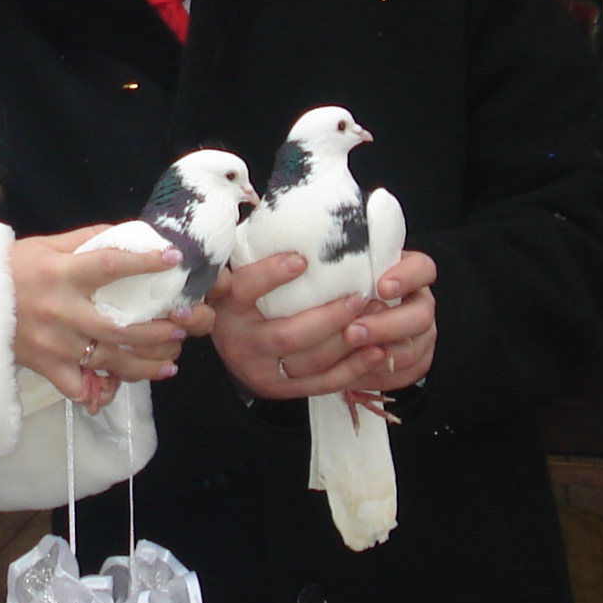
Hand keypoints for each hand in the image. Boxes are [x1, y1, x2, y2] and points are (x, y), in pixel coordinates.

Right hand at [10, 225, 188, 406]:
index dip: (143, 262)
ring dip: (144, 365)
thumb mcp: (48, 245)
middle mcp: (61, 310)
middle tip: (181, 327)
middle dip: (156, 330)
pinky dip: (100, 391)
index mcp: (62, 273)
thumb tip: (133, 235)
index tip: (172, 260)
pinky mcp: (45, 367)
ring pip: (108, 361)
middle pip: (118, 326)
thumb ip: (90, 239)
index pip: (109, 265)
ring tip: (170, 363)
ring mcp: (54, 343)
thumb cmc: (11, 268)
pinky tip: (119, 387)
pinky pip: (79, 387)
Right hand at [209, 250, 438, 401]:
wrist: (230, 344)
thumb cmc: (246, 295)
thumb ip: (257, 251)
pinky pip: (320, 383)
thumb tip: (294, 214)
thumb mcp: (240, 272)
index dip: (271, 275)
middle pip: (286, 334)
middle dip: (328, 317)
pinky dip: (351, 369)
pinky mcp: (280, 389)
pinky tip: (375, 351)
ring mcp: (260, 370)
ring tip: (373, 318)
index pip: (245, 289)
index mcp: (227, 305)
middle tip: (359, 296)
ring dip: (346, 341)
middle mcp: (239, 341)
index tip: (303, 259)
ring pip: (308, 361)